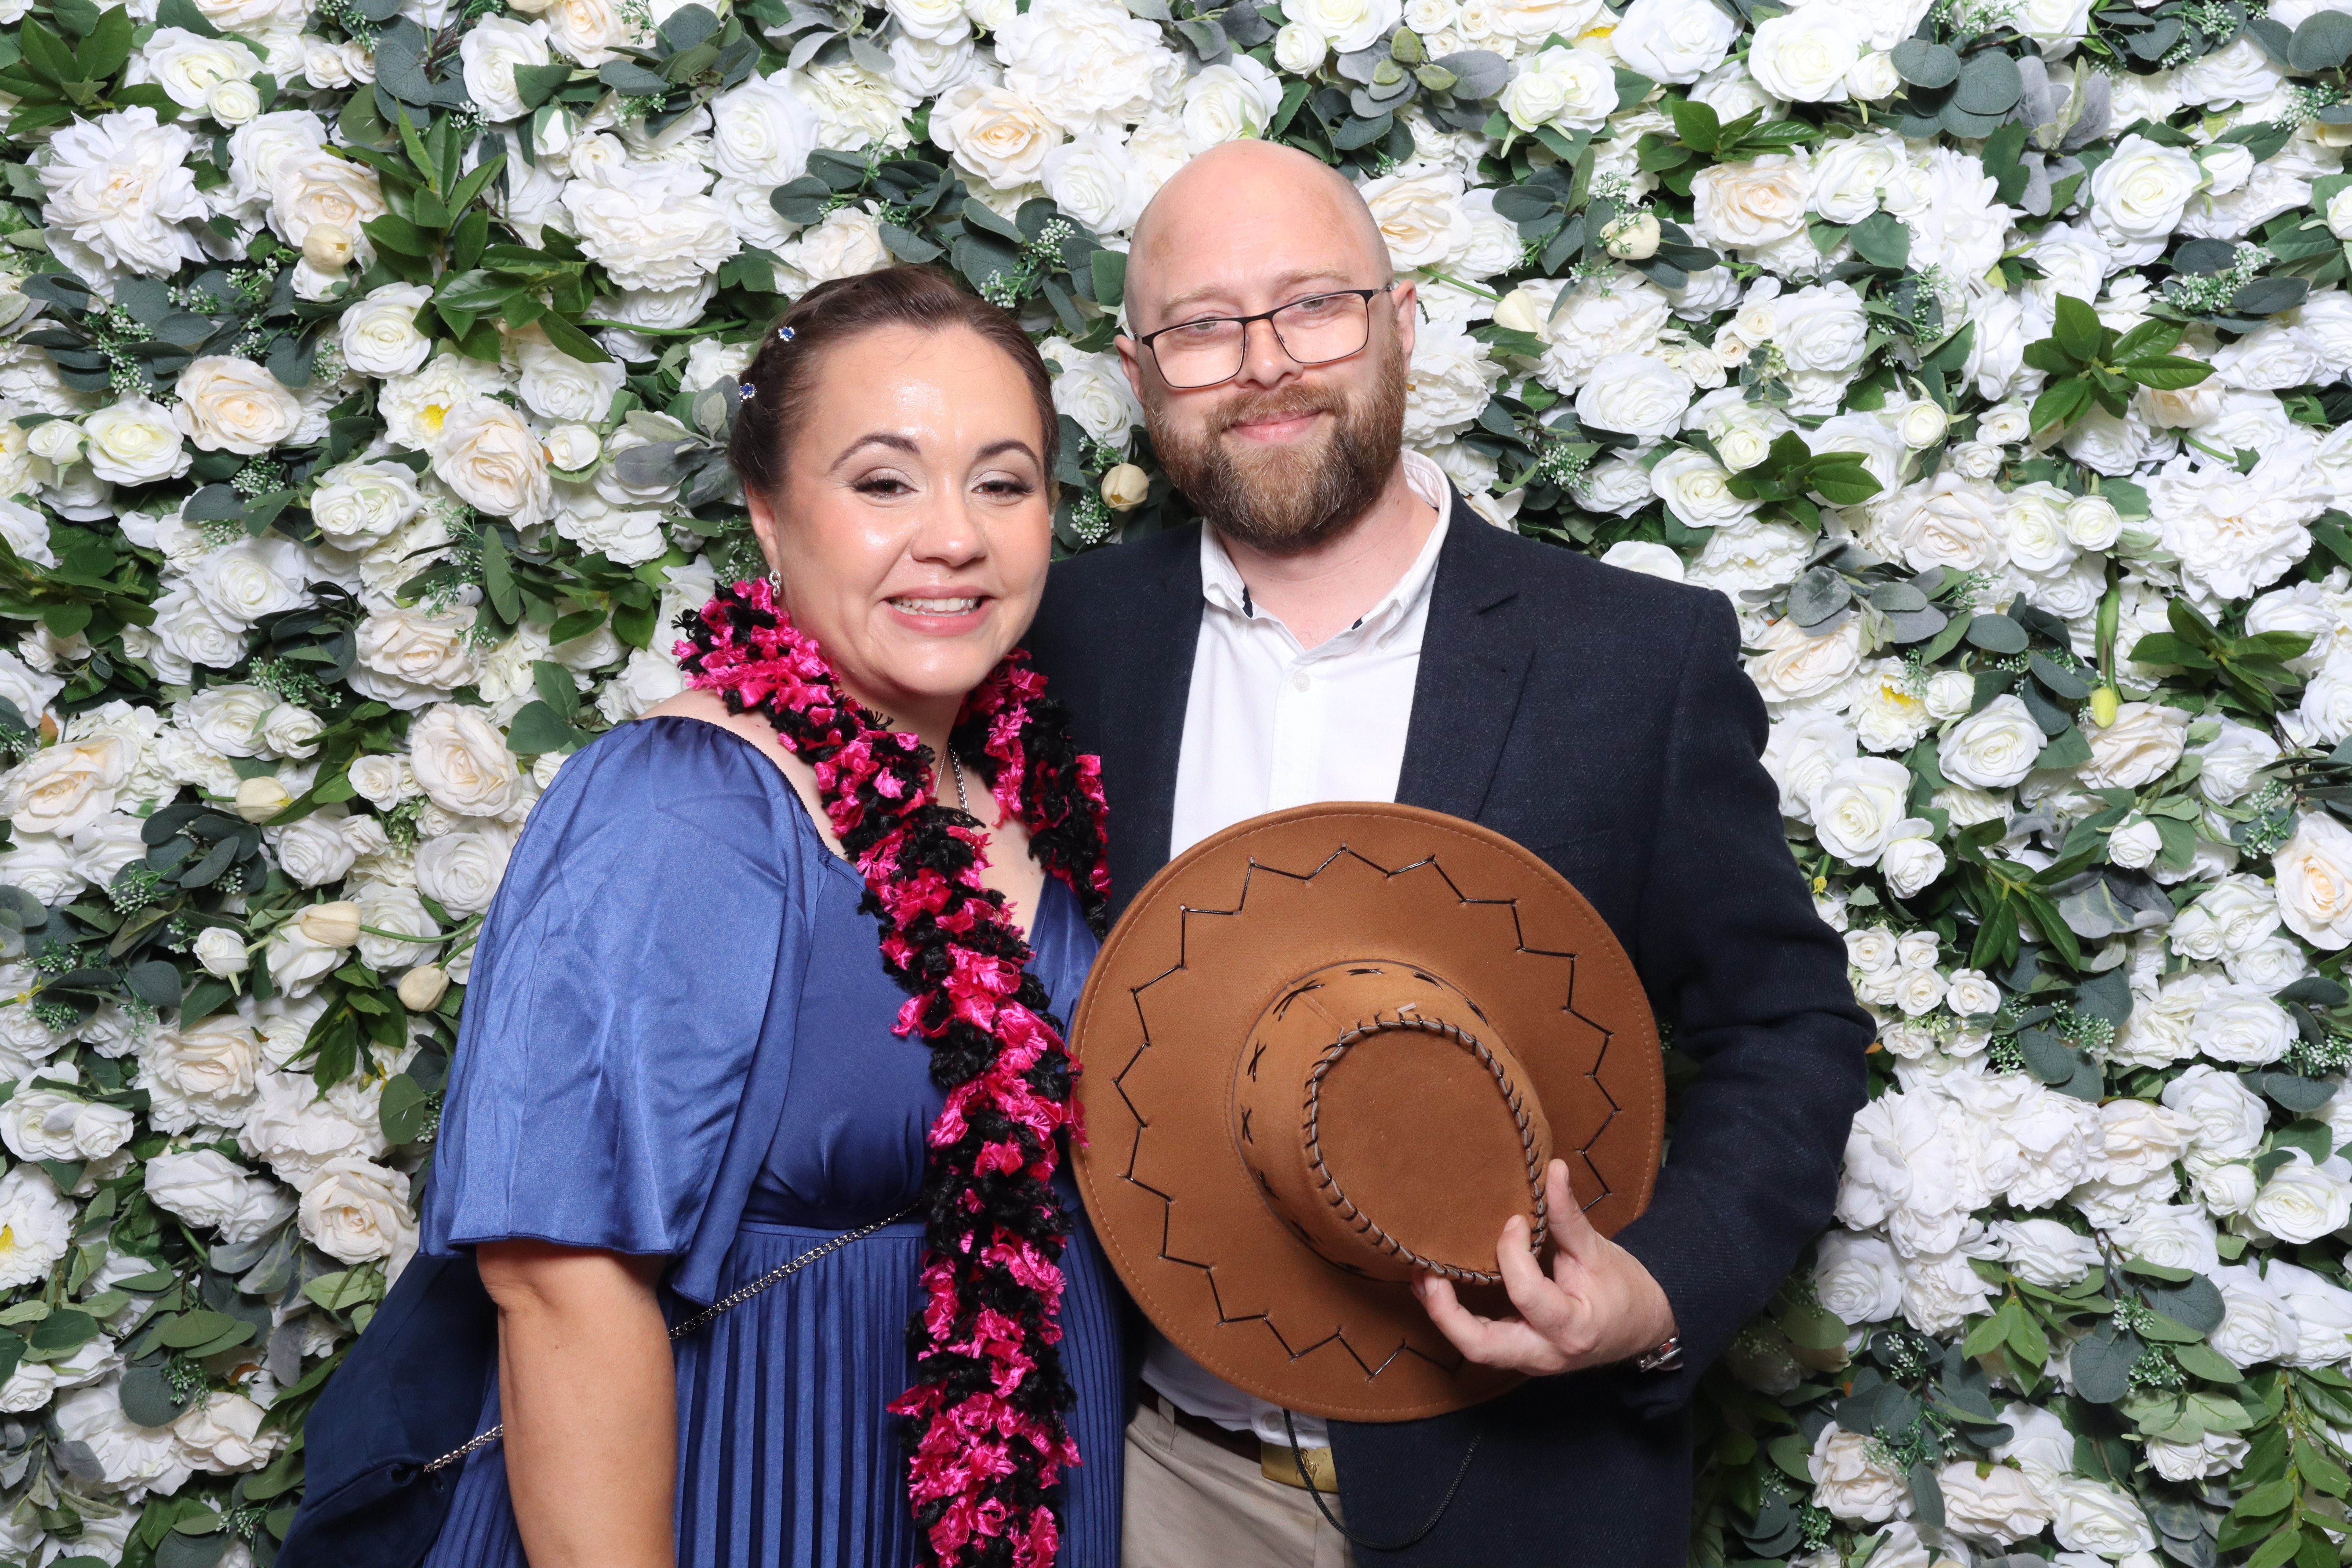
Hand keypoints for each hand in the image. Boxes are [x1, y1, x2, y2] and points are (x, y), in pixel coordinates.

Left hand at [1411, 1159, 1676, 1375]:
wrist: (1644, 1330)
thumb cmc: (1625, 1291)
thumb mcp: (1599, 1251)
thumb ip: (1569, 1215)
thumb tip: (1554, 1168)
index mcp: (1571, 1327)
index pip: (1526, 1292)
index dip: (1512, 1252)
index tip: (1513, 1221)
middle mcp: (1545, 1354)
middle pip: (1480, 1345)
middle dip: (1446, 1311)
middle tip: (1428, 1272)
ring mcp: (1530, 1361)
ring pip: (1475, 1350)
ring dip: (1443, 1316)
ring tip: (1422, 1277)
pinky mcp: (1521, 1355)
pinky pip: (1482, 1342)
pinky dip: (1457, 1318)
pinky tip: (1441, 1288)